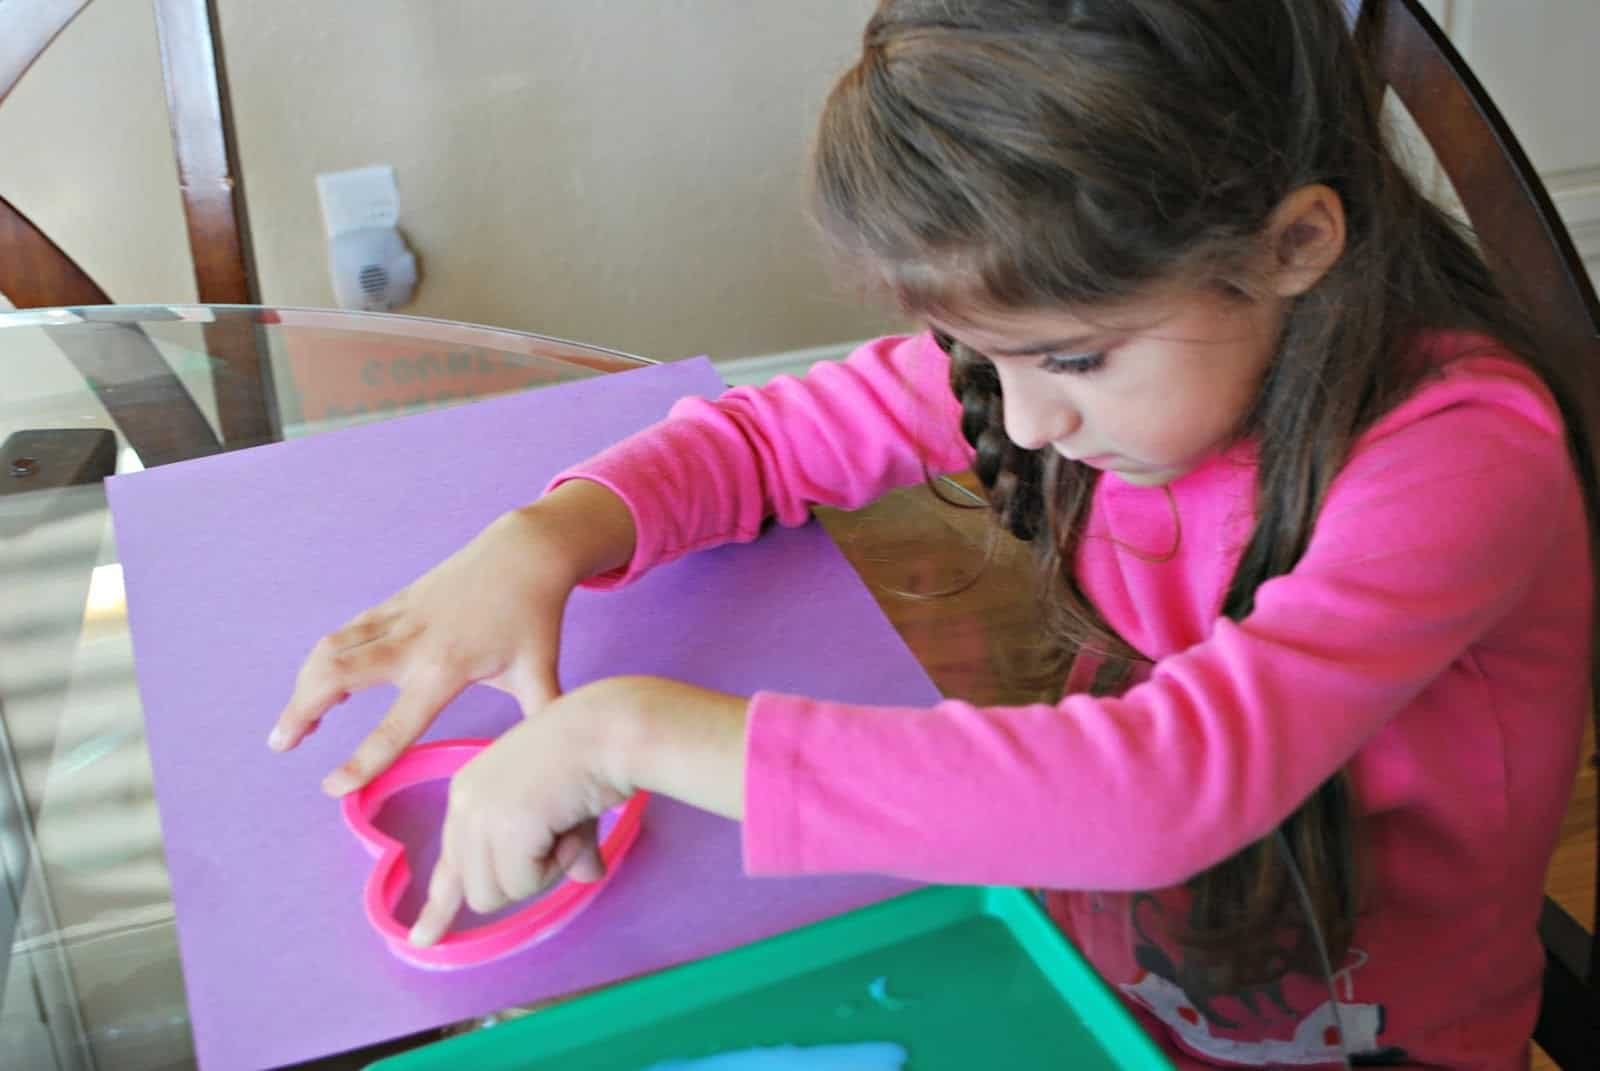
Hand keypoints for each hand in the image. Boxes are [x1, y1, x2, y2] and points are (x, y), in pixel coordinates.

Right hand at [267, 480, 635, 795]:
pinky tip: (317, 683)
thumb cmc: (534, 617)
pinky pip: (347, 631)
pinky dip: (324, 658)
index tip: (331, 788)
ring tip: (292, 725)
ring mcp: (399, 618)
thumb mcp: (542, 674)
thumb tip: (552, 766)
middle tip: (282, 745)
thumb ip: (542, 719)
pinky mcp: (395, 602)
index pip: (395, 726)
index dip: (360, 761)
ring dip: (304, 684)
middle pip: (337, 676)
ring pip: (332, 649)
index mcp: (446, 670)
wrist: (525, 553)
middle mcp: (412, 644)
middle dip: (302, 710)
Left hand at [409, 689, 621, 947]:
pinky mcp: (504, 828)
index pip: (449, 860)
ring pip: (495, 893)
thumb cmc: (593, 754)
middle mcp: (464, 803)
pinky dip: (556, 866)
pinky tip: (570, 828)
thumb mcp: (563, 807)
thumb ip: (562, 848)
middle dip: (524, 877)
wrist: (609, 727)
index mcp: (469, 791)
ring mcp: (480, 815)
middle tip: (561, 839)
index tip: (424, 938)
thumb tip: (588, 875)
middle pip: (476, 888)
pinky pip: (523, 884)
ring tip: (566, 829)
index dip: (440, 904)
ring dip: (541, 874)